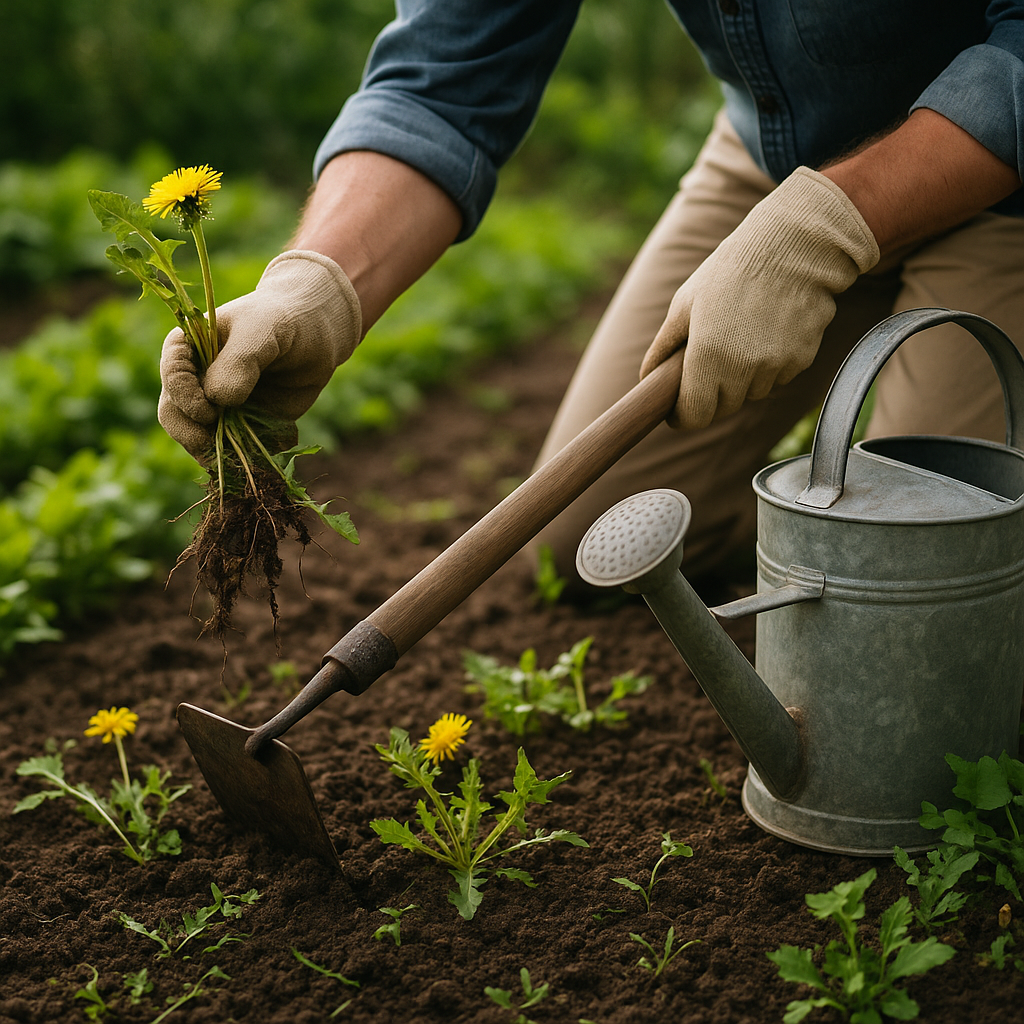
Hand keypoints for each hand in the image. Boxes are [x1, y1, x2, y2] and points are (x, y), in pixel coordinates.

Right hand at [158, 250, 361, 456]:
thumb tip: (217, 399)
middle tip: (216, 443)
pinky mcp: (243, 427)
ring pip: (201, 441)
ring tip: (246, 451)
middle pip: (175, 416)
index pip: (171, 378)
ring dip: (221, 452)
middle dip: (192, 434)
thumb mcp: (261, 330)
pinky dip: (250, 457)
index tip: (209, 408)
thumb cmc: (282, 321)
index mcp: (188, 350)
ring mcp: (218, 408)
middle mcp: (195, 382)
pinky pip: (237, 452)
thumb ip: (239, 362)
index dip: (184, 398)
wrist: (314, 336)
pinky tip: (274, 445)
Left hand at [639, 166, 878, 429]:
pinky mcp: (801, 360)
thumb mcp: (685, 303)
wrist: (794, 247)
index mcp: (708, 356)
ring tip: (738, 338)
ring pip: (750, 395)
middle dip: (708, 396)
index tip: (676, 410)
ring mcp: (775, 367)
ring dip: (739, 381)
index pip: (693, 416)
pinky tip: (765, 332)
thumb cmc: (730, 271)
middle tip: (704, 366)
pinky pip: (776, 379)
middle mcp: (744, 369)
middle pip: (721, 410)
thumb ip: (664, 347)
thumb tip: (647, 377)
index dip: (681, 417)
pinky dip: (766, 368)